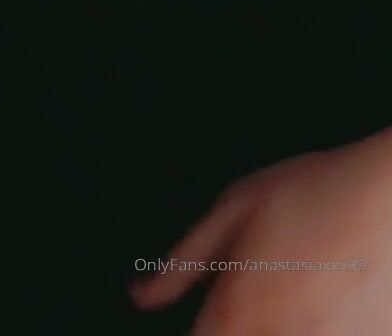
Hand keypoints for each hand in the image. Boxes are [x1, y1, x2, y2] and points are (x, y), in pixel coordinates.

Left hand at [129, 128, 391, 334]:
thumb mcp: (237, 206)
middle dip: (242, 324)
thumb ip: (185, 261)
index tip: (208, 319)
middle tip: (265, 285)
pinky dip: (325, 323)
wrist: (389, 193)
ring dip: (284, 323)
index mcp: (238, 314)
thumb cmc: (319, 190)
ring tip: (303, 283)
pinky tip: (331, 296)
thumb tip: (144, 295)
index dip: (200, 331)